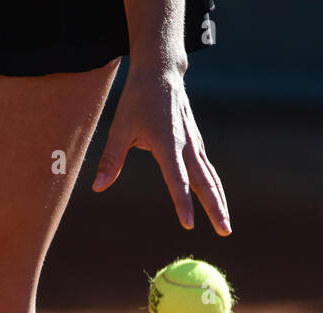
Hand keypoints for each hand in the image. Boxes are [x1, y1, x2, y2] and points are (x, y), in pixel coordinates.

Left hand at [92, 66, 230, 235]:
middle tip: (224, 232)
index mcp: (167, 142)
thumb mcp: (119, 127)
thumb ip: (111, 160)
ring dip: (219, 202)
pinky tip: (218, 204)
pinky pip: (208, 170)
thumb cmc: (138, 99)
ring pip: (211, 178)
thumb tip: (97, 187)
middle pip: (205, 182)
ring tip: (225, 226)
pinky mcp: (196, 143)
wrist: (162, 71)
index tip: (188, 224)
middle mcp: (186, 145)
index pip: (177, 179)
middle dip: (215, 208)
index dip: (182, 202)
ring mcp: (194, 144)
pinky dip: (215, 188)